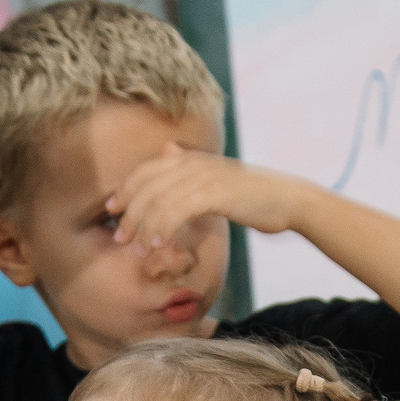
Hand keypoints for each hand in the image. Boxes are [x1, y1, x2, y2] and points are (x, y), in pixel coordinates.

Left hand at [107, 145, 305, 248]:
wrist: (288, 201)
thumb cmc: (252, 197)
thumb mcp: (216, 179)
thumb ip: (190, 170)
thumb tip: (168, 149)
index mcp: (191, 158)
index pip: (145, 171)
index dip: (125, 190)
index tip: (111, 210)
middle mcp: (193, 163)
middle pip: (146, 185)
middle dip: (129, 213)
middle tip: (119, 238)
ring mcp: (204, 176)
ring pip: (158, 200)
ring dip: (143, 227)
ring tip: (137, 250)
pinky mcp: (214, 193)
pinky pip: (177, 210)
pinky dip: (163, 228)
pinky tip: (158, 245)